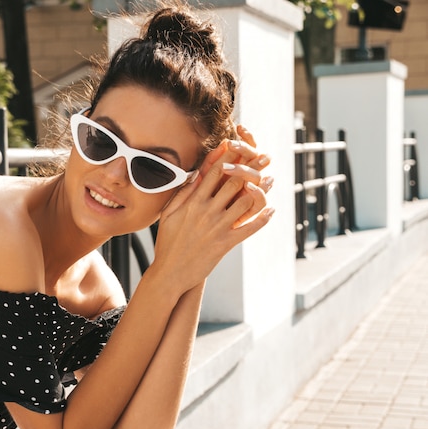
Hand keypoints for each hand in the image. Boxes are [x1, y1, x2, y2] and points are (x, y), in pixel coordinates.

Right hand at [152, 128, 273, 291]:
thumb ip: (182, 194)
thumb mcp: (168, 214)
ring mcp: (217, 227)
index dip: (228, 157)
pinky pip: (248, 228)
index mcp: (192, 202)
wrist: (170, 272)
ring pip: (244, 202)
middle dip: (249, 167)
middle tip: (264, 155)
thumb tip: (195, 176)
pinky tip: (271, 211)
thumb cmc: (167, 243)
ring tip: (271, 179)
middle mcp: (207, 211)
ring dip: (261, 189)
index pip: (214, 172)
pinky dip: (262, 218)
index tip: (238, 145)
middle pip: (233, 182)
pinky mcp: (225, 243)